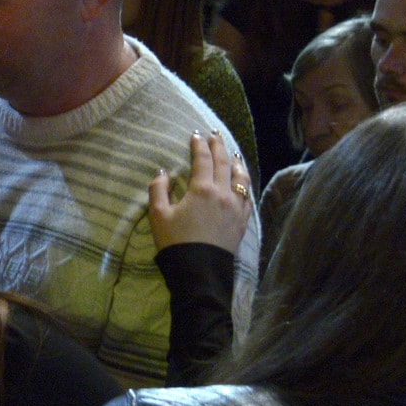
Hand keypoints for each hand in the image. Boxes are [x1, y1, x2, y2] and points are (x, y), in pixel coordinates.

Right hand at [148, 130, 250, 252]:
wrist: (199, 270)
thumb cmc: (176, 242)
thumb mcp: (158, 216)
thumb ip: (158, 190)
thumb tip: (163, 173)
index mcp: (202, 189)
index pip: (203, 159)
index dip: (199, 145)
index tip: (196, 135)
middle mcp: (223, 193)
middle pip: (224, 163)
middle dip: (219, 146)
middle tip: (216, 135)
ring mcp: (236, 207)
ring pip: (241, 178)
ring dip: (236, 162)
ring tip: (233, 153)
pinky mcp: (242, 221)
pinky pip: (247, 197)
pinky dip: (245, 184)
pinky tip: (242, 182)